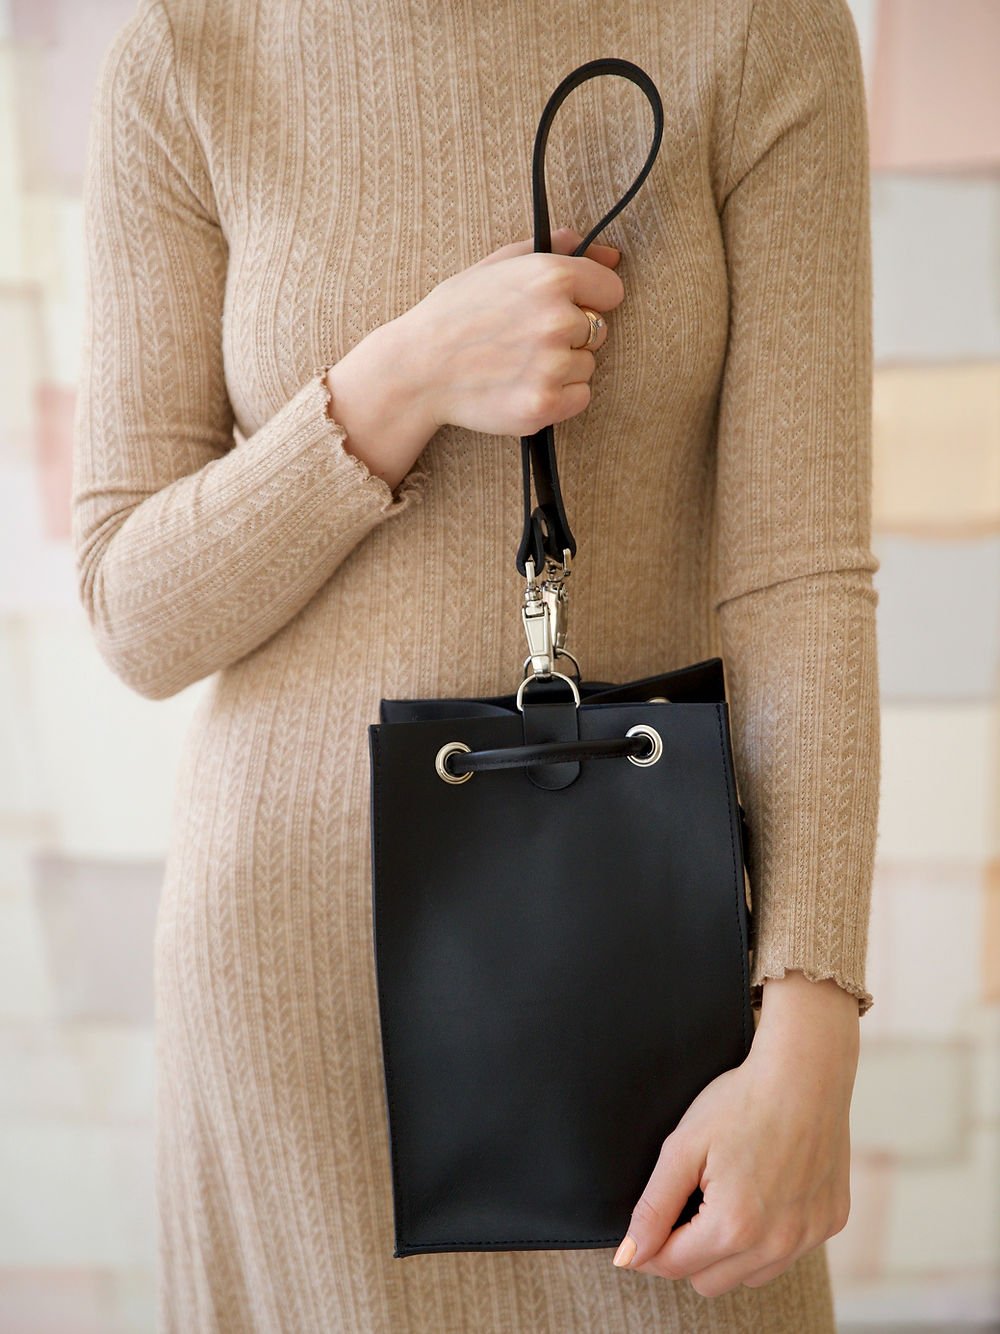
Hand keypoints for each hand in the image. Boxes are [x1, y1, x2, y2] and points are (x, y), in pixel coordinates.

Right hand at [400, 225, 624, 437]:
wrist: (417, 368)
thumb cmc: (455, 314)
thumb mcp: (499, 264)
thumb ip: (557, 250)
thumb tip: (612, 257)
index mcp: (551, 276)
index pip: (611, 290)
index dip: (588, 300)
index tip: (562, 308)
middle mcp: (557, 319)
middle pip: (599, 331)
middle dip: (570, 336)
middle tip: (524, 339)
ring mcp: (552, 365)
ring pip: (587, 366)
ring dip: (562, 368)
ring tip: (518, 364)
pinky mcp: (544, 405)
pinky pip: (580, 398)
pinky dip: (559, 397)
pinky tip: (524, 386)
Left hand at [611, 972, 859, 1295]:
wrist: (805, 1072)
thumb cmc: (741, 1102)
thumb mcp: (683, 1147)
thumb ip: (653, 1207)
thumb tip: (628, 1256)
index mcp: (734, 1227)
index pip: (674, 1266)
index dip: (651, 1247)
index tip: (648, 1226)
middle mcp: (776, 1244)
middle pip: (709, 1283)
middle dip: (689, 1252)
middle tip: (689, 1202)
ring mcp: (808, 1237)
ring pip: (749, 1276)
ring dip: (729, 1252)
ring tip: (727, 1197)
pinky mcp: (830, 1224)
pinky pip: (786, 1253)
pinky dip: (768, 1237)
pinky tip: (764, 1193)